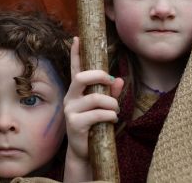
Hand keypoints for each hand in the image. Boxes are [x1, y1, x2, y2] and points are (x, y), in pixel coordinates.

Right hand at [63, 37, 123, 181]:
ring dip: (111, 103)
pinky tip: (112, 120)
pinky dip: (110, 115)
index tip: (77, 38)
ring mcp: (71, 111)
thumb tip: (120, 79)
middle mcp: (70, 98)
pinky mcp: (75, 124)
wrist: (85, 153)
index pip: (75, 69)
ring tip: (115, 111)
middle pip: (81, 78)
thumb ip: (111, 93)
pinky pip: (97, 114)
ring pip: (95, 97)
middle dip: (100, 75)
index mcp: (77, 92)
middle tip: (111, 80)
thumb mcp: (104, 108)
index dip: (75, 54)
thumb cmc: (96, 127)